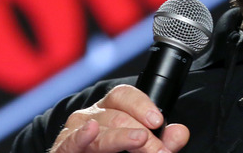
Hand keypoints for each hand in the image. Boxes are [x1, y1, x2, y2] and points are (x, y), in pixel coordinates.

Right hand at [50, 85, 189, 152]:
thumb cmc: (117, 151)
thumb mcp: (143, 143)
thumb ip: (163, 139)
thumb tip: (180, 133)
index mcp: (111, 108)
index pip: (124, 95)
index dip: (141, 105)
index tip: (158, 120)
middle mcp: (92, 115)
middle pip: (117, 116)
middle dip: (141, 133)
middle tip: (158, 150)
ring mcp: (75, 131)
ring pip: (100, 130)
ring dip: (121, 138)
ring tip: (140, 142)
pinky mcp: (62, 148)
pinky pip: (70, 142)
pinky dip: (81, 138)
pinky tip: (91, 131)